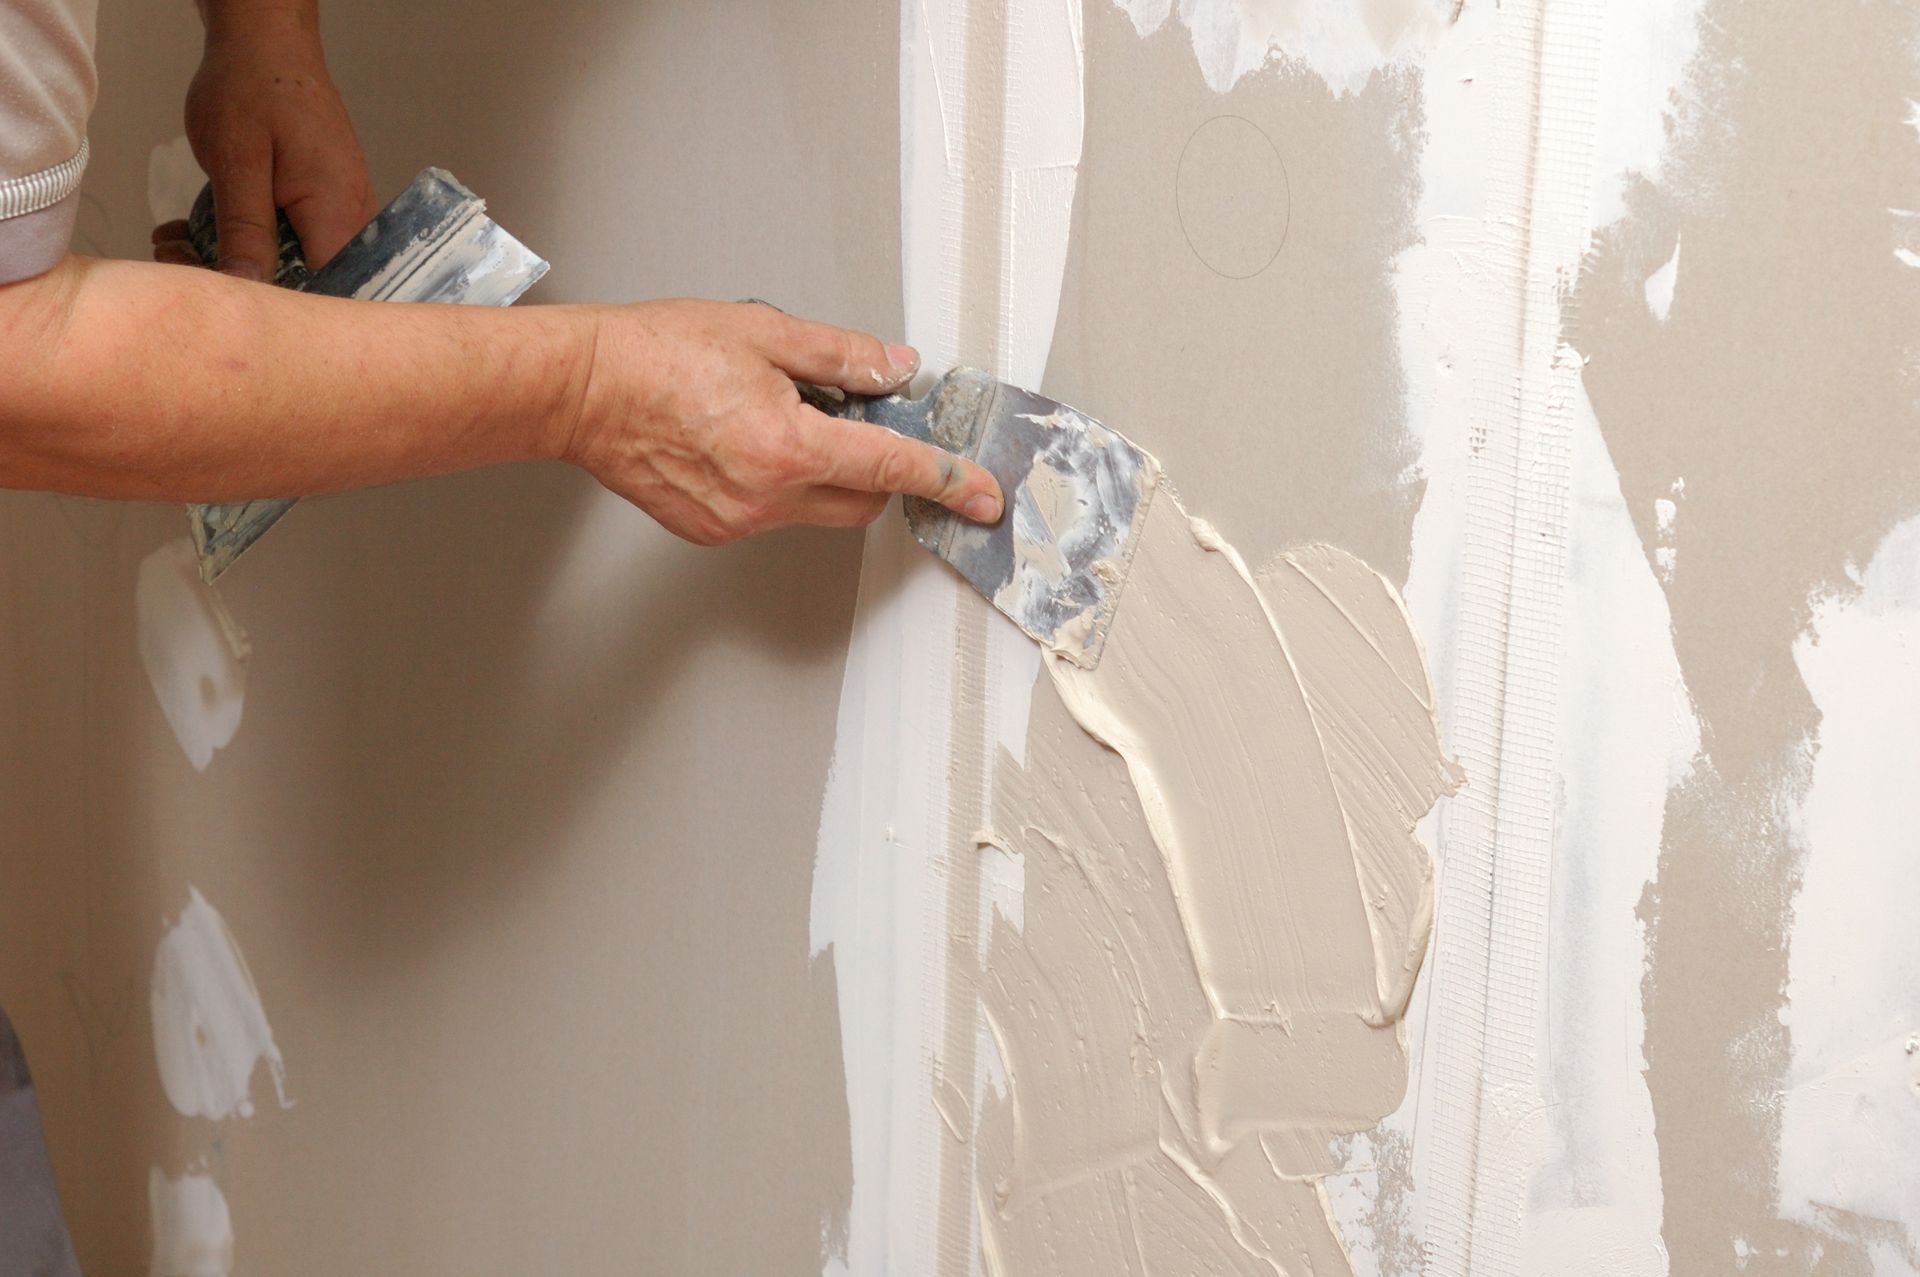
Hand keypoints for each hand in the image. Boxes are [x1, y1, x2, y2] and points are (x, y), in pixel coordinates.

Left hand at [169, 6, 374, 278]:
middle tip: (177, 258)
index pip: (323, 290)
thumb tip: (248, 286)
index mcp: (337, 211)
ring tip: (179, 241)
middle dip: (242, 284)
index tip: (217, 298)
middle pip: (309, 284)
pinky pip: (291, 243)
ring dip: (235, 261)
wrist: (267, 43)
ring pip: (294, 266)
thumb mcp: (236, 160)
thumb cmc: (253, 88)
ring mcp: (340, 213)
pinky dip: (246, 242)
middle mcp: (352, 218)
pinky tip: (203, 230)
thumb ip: (245, 228)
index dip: (276, 307)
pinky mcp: (324, 205)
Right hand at [566, 301, 1004, 545]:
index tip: (982, 496)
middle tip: (850, 415)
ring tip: (775, 415)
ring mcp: (738, 521)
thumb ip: (842, 356)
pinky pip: (773, 512)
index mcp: (788, 447)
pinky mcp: (713, 530)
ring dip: (822, 469)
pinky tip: (742, 438)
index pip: (892, 468)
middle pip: (862, 498)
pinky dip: (779, 480)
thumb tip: (896, 368)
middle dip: (875, 465)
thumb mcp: (764, 333)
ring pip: (818, 507)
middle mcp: (767, 496)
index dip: (947, 480)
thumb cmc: (654, 354)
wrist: (580, 390)